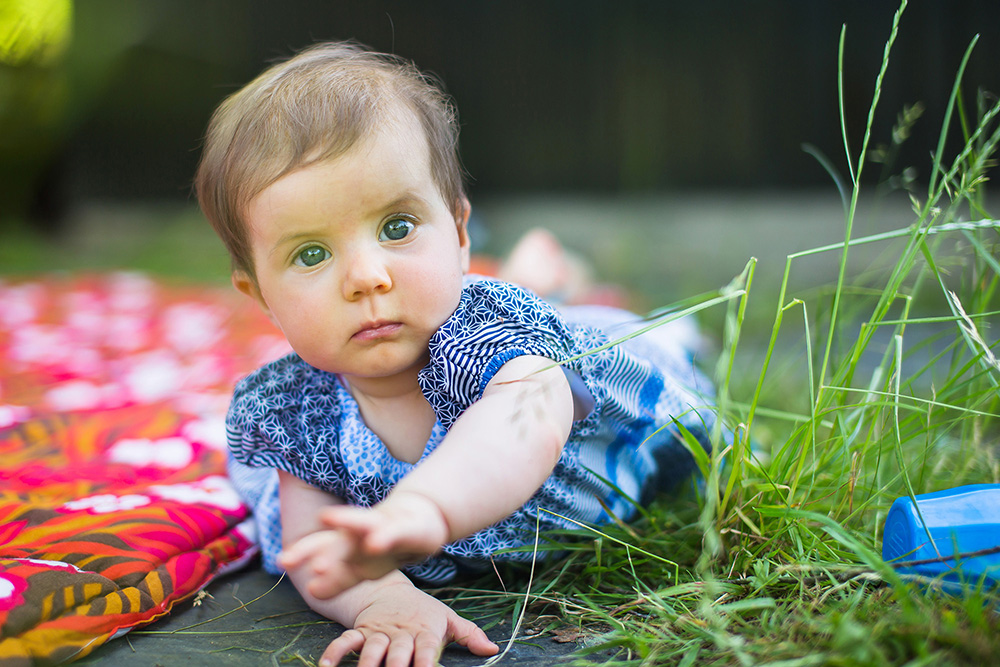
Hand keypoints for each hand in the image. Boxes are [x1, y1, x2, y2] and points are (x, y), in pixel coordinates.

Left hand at [278, 491, 448, 599]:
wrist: (422, 518)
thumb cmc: (385, 546)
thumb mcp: (362, 566)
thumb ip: (339, 578)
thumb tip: (312, 592)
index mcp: (348, 542)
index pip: (321, 545)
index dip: (303, 551)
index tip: (284, 561)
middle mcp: (361, 533)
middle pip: (338, 539)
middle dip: (321, 549)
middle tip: (304, 563)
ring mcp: (384, 527)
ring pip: (364, 525)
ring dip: (347, 526)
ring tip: (330, 526)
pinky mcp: (407, 529)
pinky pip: (395, 533)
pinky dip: (384, 537)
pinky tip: (374, 543)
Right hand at [318, 580, 497, 666]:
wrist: (391, 590)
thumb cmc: (424, 612)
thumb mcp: (448, 618)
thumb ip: (469, 635)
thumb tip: (492, 649)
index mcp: (425, 632)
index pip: (428, 650)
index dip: (428, 663)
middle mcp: (401, 633)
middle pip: (399, 654)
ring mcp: (379, 632)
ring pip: (372, 649)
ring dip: (368, 665)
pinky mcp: (360, 631)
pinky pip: (346, 641)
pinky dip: (336, 652)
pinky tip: (327, 666)